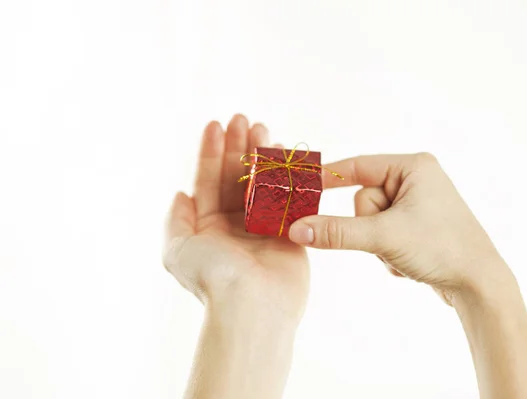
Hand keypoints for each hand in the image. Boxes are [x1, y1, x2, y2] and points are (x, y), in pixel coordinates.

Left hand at [163, 115, 308, 322]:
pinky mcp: (289, 232)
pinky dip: (285, 176)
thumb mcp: (176, 249)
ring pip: (261, 182)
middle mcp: (234, 225)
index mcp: (207, 227)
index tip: (215, 124)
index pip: (207, 181)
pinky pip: (286, 197)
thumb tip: (180, 193)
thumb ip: (175, 220)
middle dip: (237, 147)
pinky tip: (283, 154)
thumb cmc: (213, 277)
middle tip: (242, 119)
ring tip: (261, 128)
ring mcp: (262, 227)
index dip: (210, 151)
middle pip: (235, 177)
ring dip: (260, 155)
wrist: (252, 305)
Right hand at [288, 153, 511, 304]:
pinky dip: (388, 251)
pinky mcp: (416, 226)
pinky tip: (410, 261)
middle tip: (389, 239)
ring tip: (404, 253)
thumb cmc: (440, 248)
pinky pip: (381, 235)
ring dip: (378, 244)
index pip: (357, 166)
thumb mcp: (383, 237)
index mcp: (413, 166)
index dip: (328, 178)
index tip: (302, 189)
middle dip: (370, 227)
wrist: (479, 285)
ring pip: (369, 222)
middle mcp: (416, 179)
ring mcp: (416, 204)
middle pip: (362, 200)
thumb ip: (337, 231)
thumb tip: (296, 229)